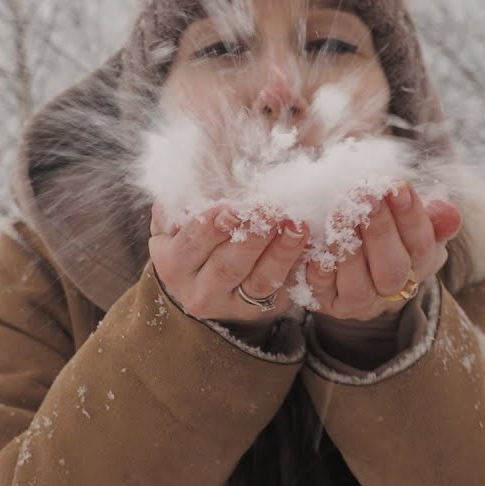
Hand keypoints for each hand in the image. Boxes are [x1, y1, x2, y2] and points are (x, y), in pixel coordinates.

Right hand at [149, 204, 309, 323]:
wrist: (199, 279)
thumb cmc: (190, 236)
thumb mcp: (175, 220)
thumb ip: (182, 202)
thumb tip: (198, 175)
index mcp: (173, 264)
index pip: (192, 243)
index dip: (212, 227)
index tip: (234, 209)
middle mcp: (199, 292)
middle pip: (228, 266)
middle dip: (253, 237)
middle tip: (273, 211)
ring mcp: (231, 306)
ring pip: (259, 282)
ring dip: (281, 252)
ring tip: (298, 226)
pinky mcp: (260, 310)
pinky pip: (282, 292)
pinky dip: (298, 269)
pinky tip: (310, 247)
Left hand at [305, 183, 460, 320]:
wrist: (350, 263)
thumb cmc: (385, 230)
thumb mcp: (410, 221)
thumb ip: (429, 215)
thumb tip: (450, 215)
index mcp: (419, 264)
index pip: (422, 244)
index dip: (410, 216)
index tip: (397, 186)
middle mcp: (393, 289)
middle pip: (392, 269)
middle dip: (379, 231)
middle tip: (365, 195)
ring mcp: (360, 301)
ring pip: (358, 287)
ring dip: (348, 250)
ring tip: (339, 214)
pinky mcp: (327, 304)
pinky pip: (322, 293)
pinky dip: (319, 271)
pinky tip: (315, 247)